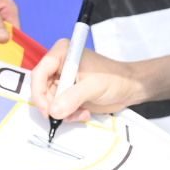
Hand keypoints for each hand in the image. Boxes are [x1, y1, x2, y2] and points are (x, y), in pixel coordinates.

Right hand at [29, 40, 143, 123]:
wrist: (130, 88)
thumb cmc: (114, 78)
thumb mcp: (93, 86)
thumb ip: (72, 97)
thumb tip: (53, 111)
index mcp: (62, 53)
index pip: (39, 72)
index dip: (39, 92)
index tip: (47, 110)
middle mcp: (59, 65)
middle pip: (41, 89)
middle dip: (53, 105)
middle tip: (64, 116)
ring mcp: (63, 80)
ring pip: (50, 101)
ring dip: (63, 112)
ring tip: (81, 113)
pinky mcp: (68, 93)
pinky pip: (59, 108)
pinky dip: (69, 115)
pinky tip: (84, 113)